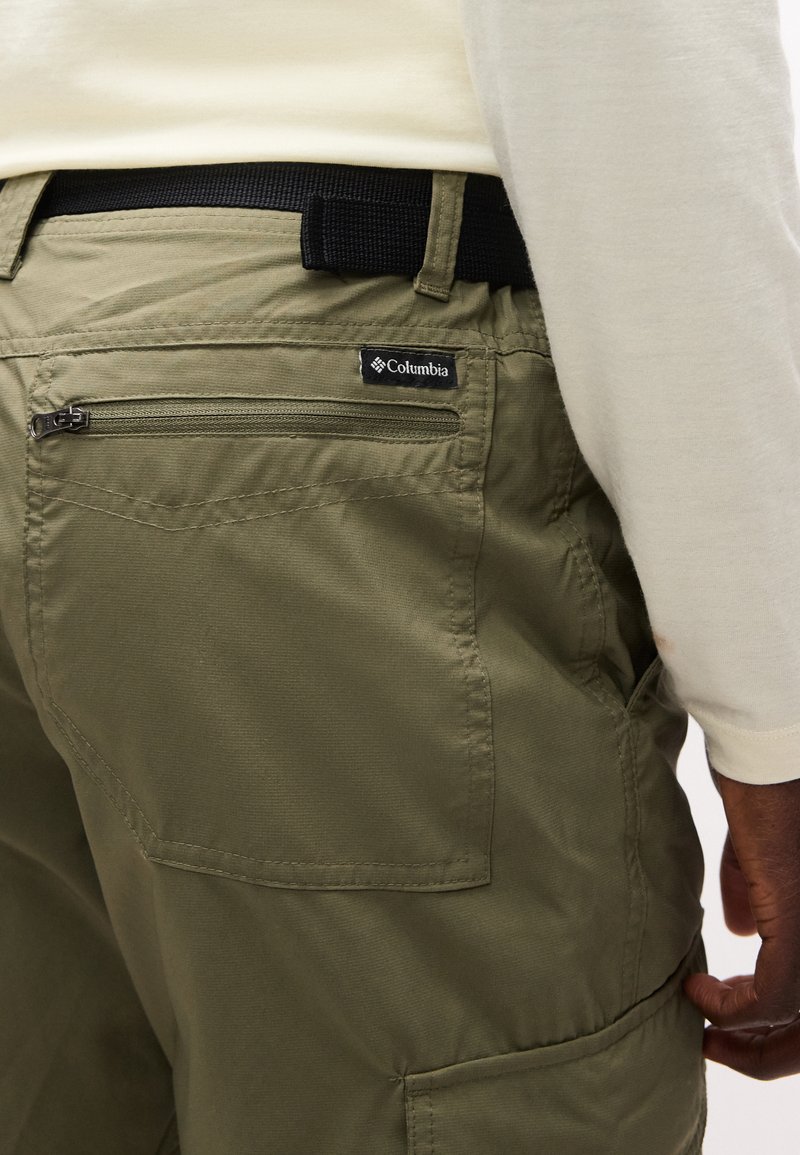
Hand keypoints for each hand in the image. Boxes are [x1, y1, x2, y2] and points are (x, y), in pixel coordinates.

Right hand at [682, 766, 799, 1078]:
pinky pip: (774, 997)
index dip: (778, 1029)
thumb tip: (741, 934)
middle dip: (765, 1054)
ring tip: (705, 1031)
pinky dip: (732, 1009)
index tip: (727, 1022)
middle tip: (717, 1050)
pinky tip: (698, 991)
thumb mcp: (760, 856)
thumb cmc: (761, 791)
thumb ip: (756, 897)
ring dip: (745, 1040)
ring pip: (798, 1023)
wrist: (766, 758)